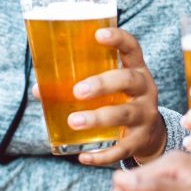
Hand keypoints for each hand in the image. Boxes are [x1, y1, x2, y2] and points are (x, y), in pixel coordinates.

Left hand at [74, 28, 165, 164]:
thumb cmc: (121, 102)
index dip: (118, 39)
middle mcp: (145, 90)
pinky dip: (102, 154)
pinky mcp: (141, 141)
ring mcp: (146, 116)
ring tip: (73, 121)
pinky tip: (83, 156)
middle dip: (102, 84)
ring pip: (125, 114)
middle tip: (77, 91)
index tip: (98, 34)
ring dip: (98, 118)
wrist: (151, 135)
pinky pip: (122, 148)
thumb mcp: (110, 88)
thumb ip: (79, 83)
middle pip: (129, 80)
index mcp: (136, 70)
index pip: (132, 48)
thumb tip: (39, 89)